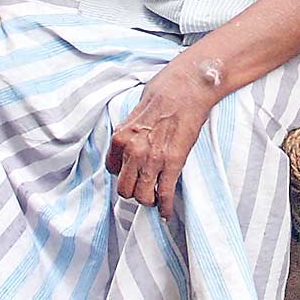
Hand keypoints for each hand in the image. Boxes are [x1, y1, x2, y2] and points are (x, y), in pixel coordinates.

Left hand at [105, 61, 217, 217]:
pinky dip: (166, 207)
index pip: (112, 171)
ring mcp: (153, 158)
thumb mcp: (134, 113)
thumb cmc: (164, 93)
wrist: (187, 85)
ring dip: (149, 200)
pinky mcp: (174, 161)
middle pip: (125, 189)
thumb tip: (129, 149)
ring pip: (143, 196)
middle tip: (145, 188)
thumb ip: (129, 134)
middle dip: (135, 191)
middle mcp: (132, 151)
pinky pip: (165, 193)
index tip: (133, 175)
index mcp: (120, 138)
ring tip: (157, 198)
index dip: (124, 174)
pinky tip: (167, 213)